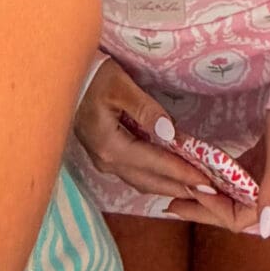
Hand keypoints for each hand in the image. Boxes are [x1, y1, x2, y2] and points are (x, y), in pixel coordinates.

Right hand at [71, 58, 253, 229]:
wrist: (59, 79)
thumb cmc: (91, 77)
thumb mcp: (119, 86)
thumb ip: (145, 109)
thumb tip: (170, 133)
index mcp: (111, 146)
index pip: (156, 164)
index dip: (183, 173)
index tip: (208, 182)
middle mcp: (107, 161)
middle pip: (150, 181)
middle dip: (180, 188)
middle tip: (210, 194)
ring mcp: (103, 161)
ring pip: (141, 181)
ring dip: (168, 186)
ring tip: (195, 190)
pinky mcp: (103, 156)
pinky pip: (134, 174)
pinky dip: (155, 178)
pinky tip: (168, 178)